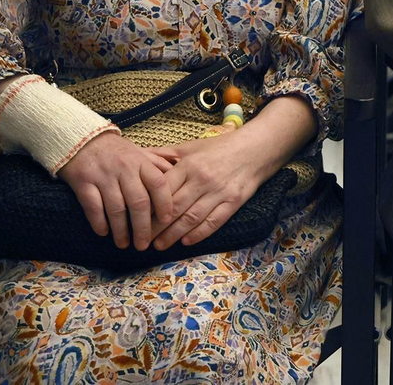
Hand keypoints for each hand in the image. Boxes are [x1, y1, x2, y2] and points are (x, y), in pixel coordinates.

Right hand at [57, 132, 176, 249]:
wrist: (82, 140)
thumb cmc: (117, 152)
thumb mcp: (141, 154)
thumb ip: (159, 168)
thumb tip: (181, 182)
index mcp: (141, 162)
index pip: (159, 184)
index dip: (165, 204)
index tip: (167, 222)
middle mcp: (124, 169)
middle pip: (139, 202)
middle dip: (143, 227)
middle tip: (144, 245)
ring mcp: (103, 176)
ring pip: (116, 208)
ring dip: (121, 230)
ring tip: (124, 244)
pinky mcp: (83, 182)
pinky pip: (93, 207)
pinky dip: (99, 222)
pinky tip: (104, 233)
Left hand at [144, 130, 274, 249]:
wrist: (256, 148)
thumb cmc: (221, 147)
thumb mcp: (192, 146)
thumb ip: (166, 153)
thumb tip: (139, 155)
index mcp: (189, 165)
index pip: (163, 190)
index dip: (148, 207)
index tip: (136, 219)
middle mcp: (202, 179)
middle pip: (175, 208)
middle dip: (157, 227)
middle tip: (143, 240)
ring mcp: (219, 191)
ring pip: (192, 218)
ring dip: (174, 234)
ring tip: (160, 245)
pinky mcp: (233, 201)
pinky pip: (214, 221)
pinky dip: (199, 233)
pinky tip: (187, 242)